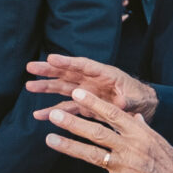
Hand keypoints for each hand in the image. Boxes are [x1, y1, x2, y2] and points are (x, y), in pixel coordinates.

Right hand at [26, 54, 158, 118]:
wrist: (144, 108)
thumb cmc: (142, 98)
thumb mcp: (137, 99)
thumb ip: (128, 101)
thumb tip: (120, 103)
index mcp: (105, 74)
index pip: (84, 65)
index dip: (67, 61)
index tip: (51, 58)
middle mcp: (92, 81)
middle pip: (67, 73)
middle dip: (49, 70)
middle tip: (30, 67)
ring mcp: (86, 93)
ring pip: (62, 88)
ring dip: (46, 87)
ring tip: (28, 86)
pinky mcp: (84, 106)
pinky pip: (66, 108)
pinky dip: (53, 111)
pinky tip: (39, 115)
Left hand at [43, 89, 172, 172]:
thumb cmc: (169, 162)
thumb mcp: (156, 139)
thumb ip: (141, 127)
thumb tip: (132, 115)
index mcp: (138, 133)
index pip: (112, 113)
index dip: (93, 103)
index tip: (76, 93)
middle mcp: (130, 148)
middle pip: (97, 132)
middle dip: (73, 123)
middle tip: (54, 115)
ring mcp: (124, 168)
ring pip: (92, 155)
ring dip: (69, 147)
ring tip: (51, 140)